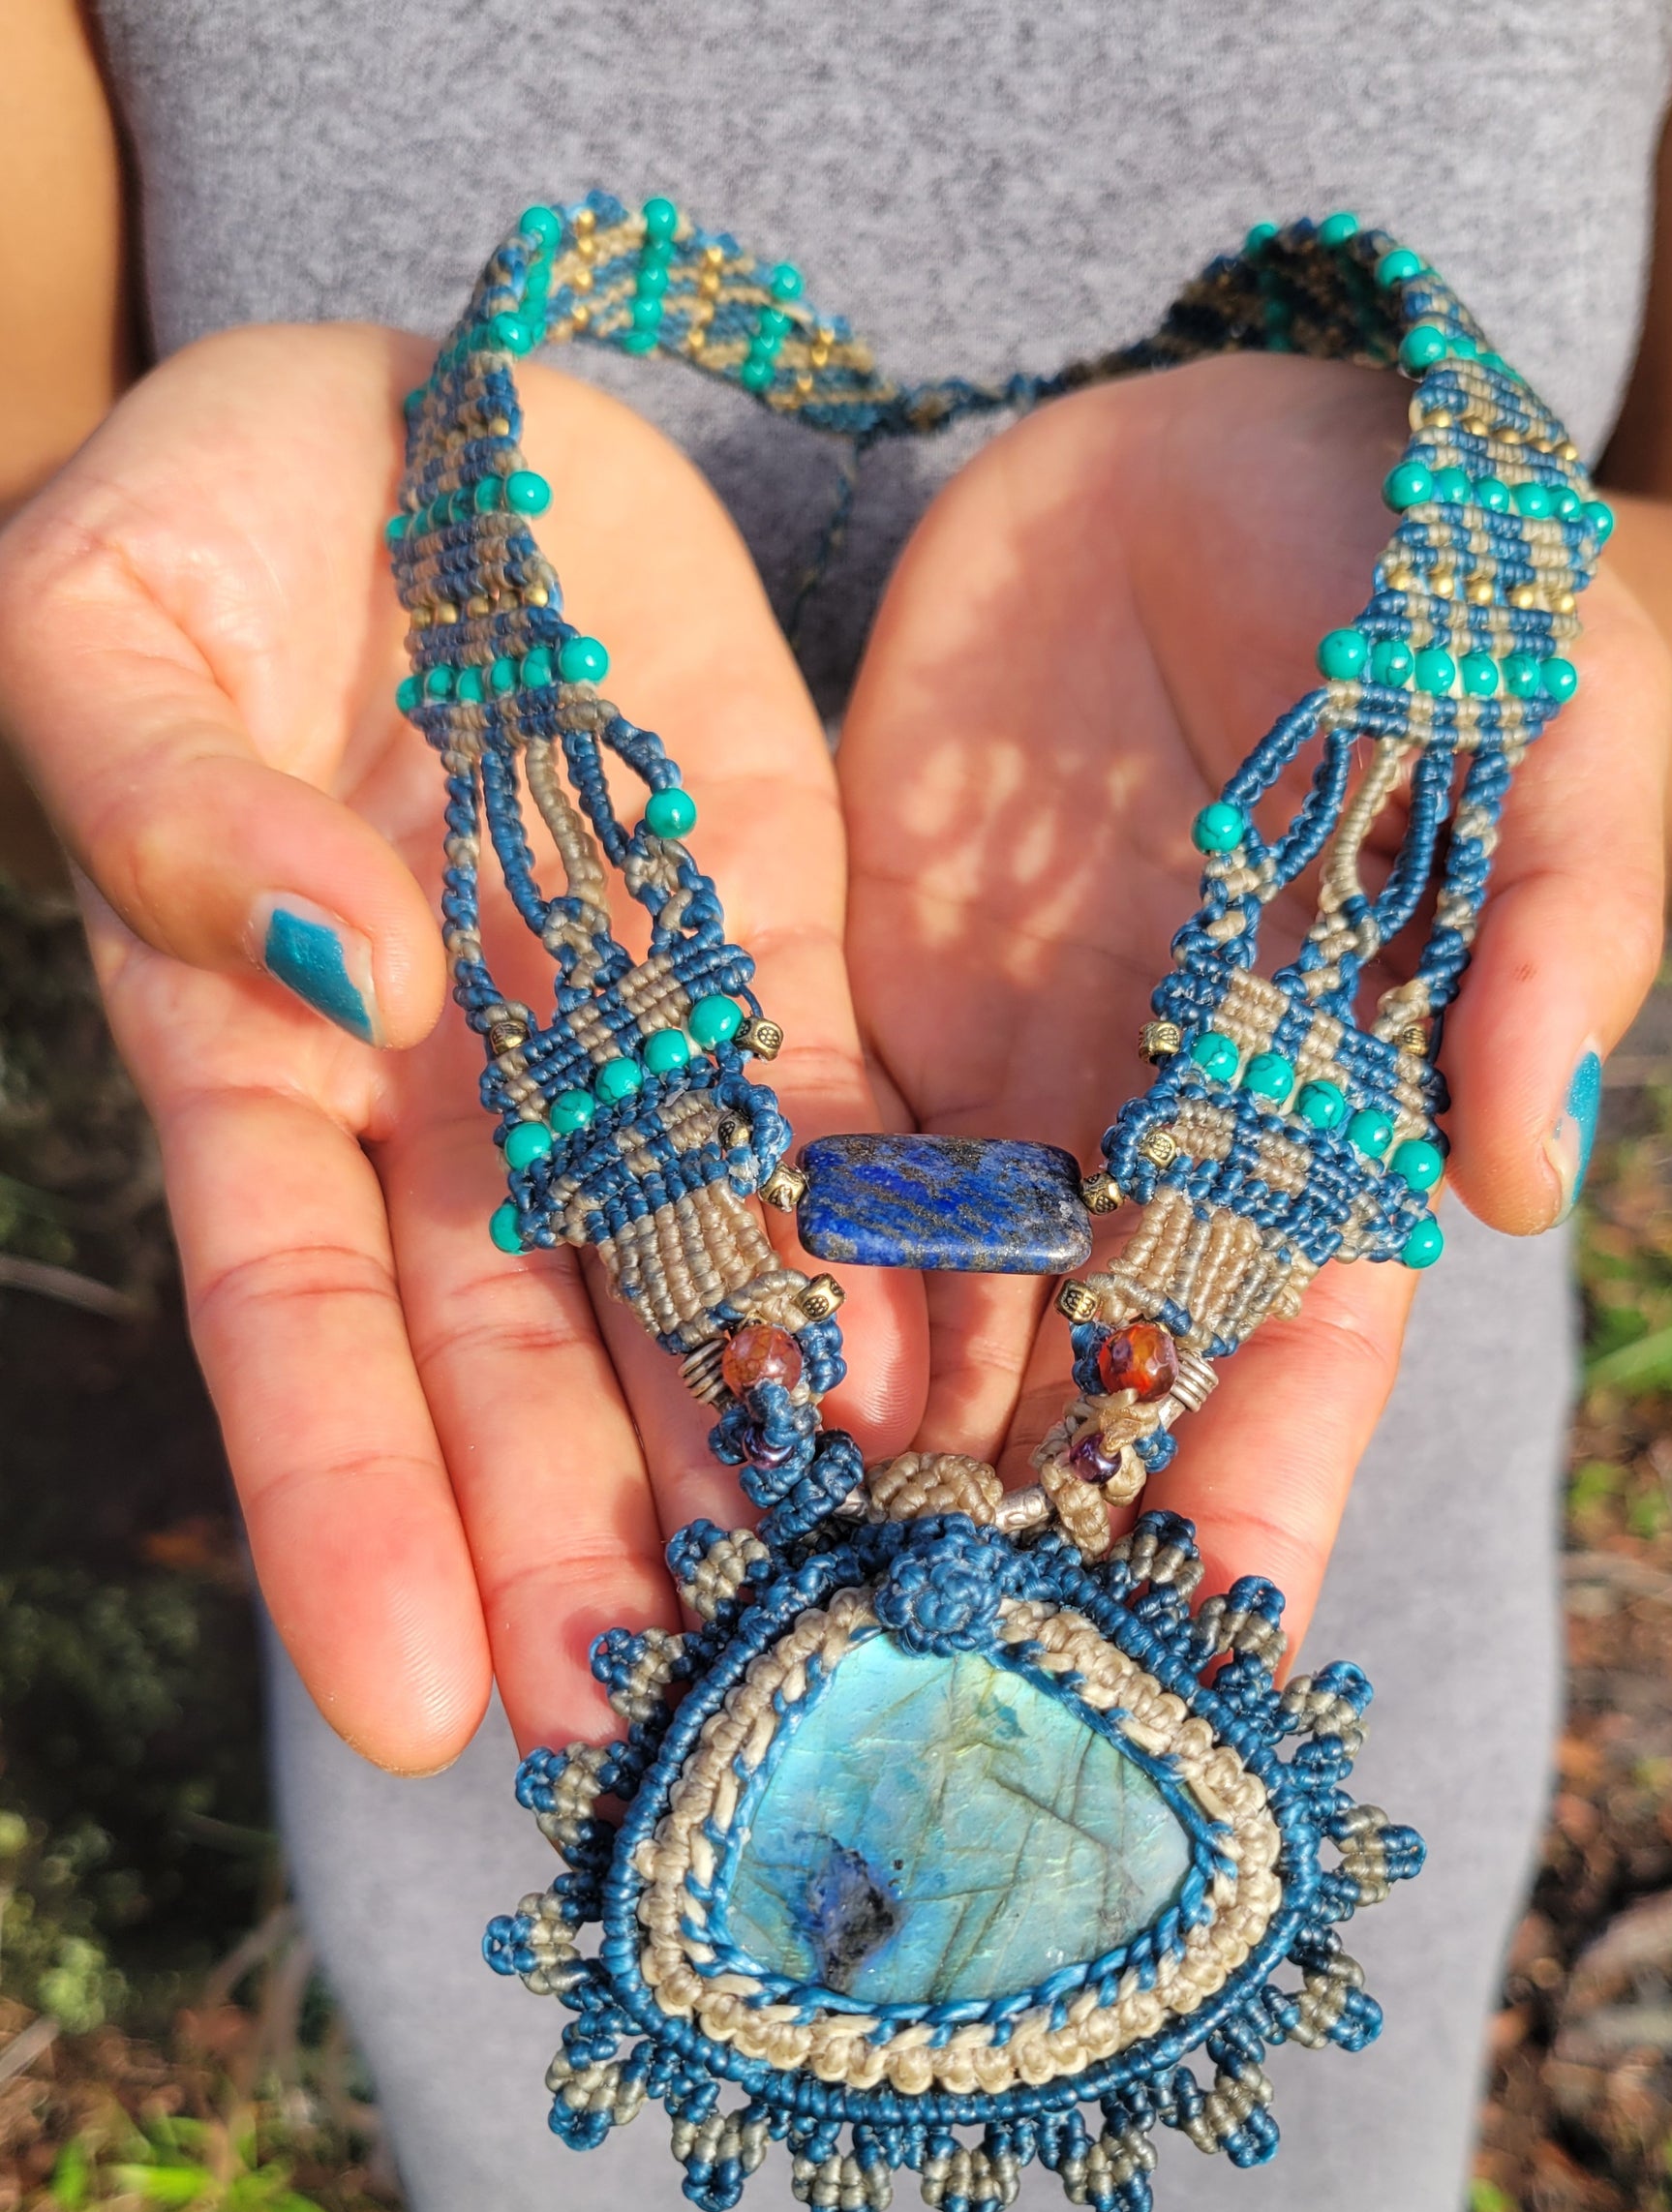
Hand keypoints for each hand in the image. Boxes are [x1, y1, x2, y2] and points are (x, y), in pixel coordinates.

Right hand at [0, 327, 921, 1767]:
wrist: (430, 411)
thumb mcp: (102, 621)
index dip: (350, 1506)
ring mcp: (629, 1046)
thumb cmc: (210, 508)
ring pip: (698, 1288)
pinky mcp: (781, 967)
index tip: (413, 1704)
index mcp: (259, 1056)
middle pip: (516, 1360)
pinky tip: (969, 1388)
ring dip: (766, 1453)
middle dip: (583, 1547)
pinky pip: (844, 1135)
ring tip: (847, 1619)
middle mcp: (450, 1104)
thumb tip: (326, 973)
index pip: (296, 1317)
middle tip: (663, 1741)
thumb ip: (164, 806)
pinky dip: (901, 1258)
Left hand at [837, 352, 1671, 1642]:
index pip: (1294, 1363)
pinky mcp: (856, 1021)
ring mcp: (1000, 1098)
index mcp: (1334, 1119)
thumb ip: (1549, 916)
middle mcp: (1159, 1152)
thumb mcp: (1535, 710)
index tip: (1180, 1693)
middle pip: (1084, 1393)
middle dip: (1009, 1552)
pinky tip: (684, 1421)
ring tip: (759, 1621)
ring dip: (850, 1469)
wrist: (1187, 445)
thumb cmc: (1406, 565)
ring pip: (921, 1324)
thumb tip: (1530, 1169)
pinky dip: (747, 1304)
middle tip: (913, 1721)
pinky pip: (796, 1186)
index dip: (1248, 1522)